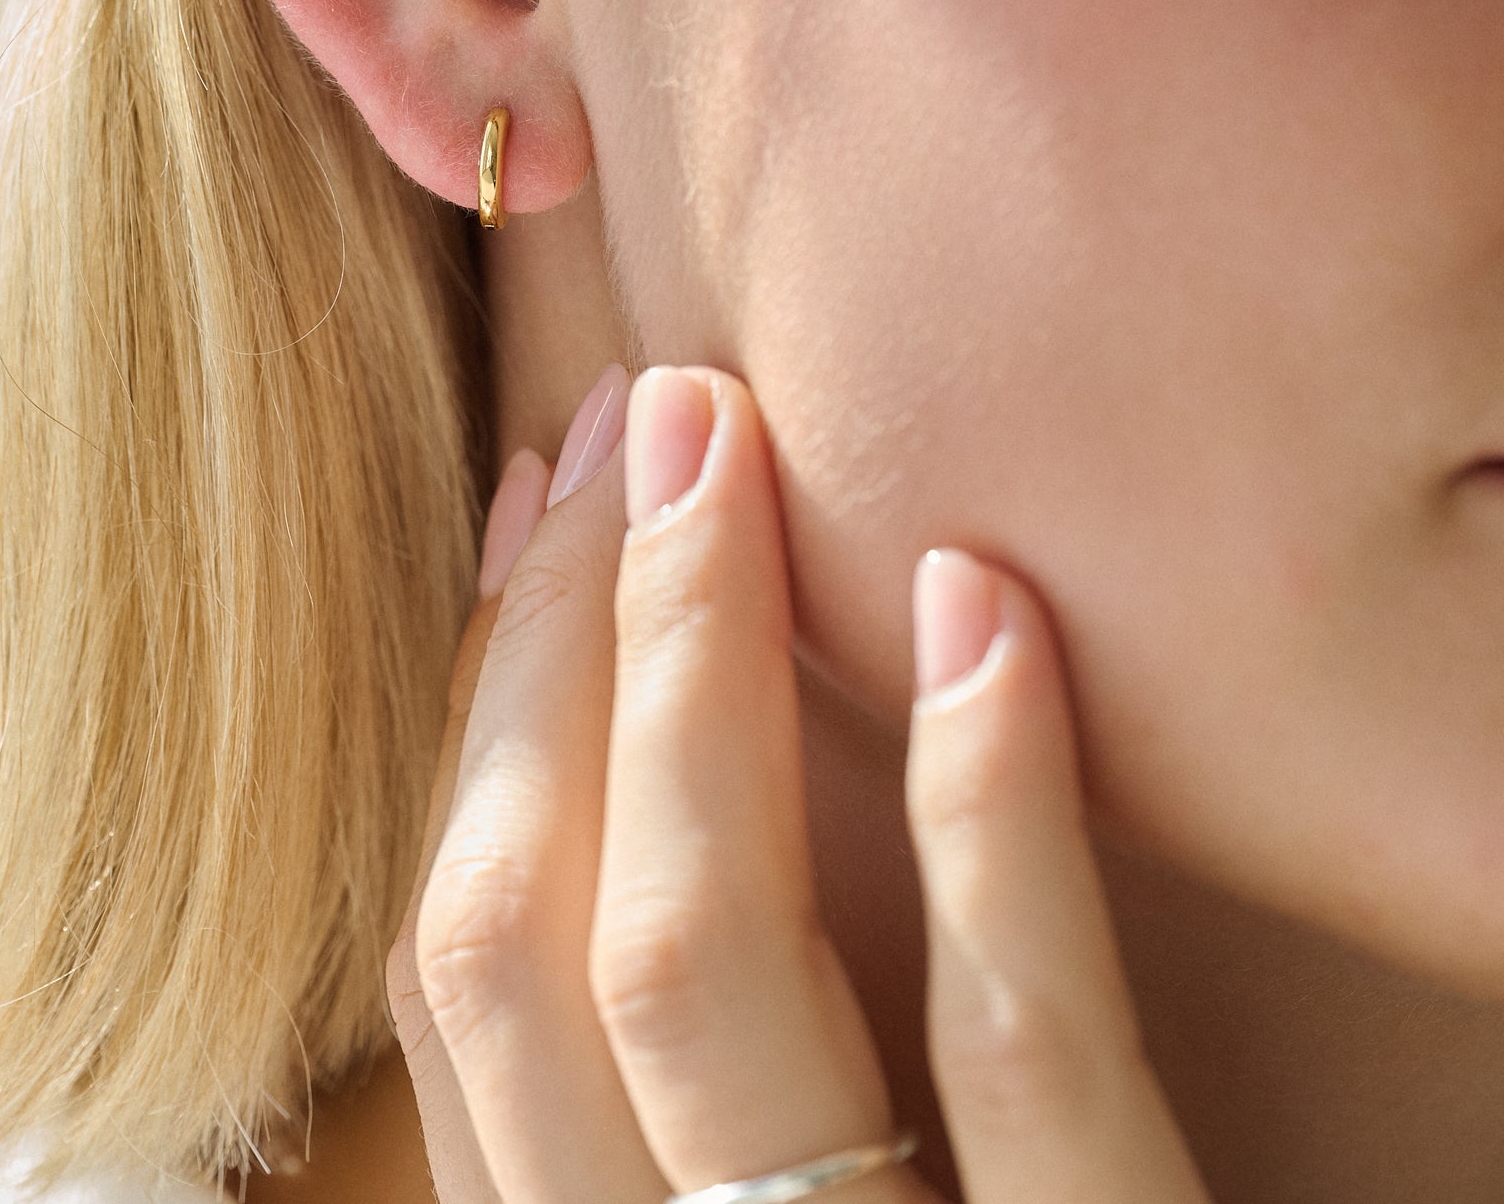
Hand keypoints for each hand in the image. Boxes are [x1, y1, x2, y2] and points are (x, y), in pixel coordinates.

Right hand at [386, 364, 1213, 1203]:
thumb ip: (680, 1086)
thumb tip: (603, 758)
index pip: (469, 982)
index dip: (481, 711)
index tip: (538, 505)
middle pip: (538, 951)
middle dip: (561, 641)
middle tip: (634, 417)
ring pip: (707, 988)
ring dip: (696, 673)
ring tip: (728, 450)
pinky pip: (1034, 1079)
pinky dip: (989, 826)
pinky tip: (983, 616)